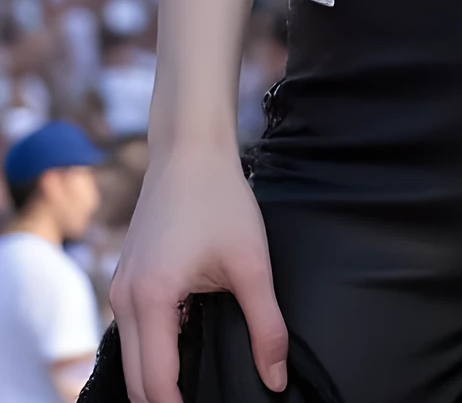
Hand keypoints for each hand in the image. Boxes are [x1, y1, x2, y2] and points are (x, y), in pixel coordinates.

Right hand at [110, 143, 287, 402]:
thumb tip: (276, 379)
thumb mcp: (251, 263)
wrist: (189, 148)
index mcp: (151, 299)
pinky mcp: (125, 278)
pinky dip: (151, 354)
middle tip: (204, 402)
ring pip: (130, 358)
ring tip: (196, 388)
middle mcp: (124, 299)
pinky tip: (183, 352)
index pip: (157, 383)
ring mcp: (120, 288)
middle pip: (136, 380)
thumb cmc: (220, 198)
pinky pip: (131, 334)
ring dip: (156, 379)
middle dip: (165, 402)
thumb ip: (266, 326)